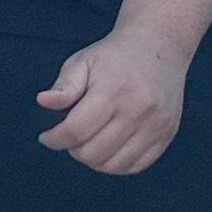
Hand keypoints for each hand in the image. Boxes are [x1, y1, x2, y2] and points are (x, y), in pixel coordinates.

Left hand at [37, 25, 192, 174]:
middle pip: (92, 153)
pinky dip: (117, 164)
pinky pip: (136, 165)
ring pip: (113, 165)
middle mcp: (139, 109)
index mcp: (113, 90)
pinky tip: (109, 148)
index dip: (54, 140)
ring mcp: (157, 123)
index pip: (75, 131)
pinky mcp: (168, 132)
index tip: (47, 137)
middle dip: (73, 149)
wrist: (160, 45)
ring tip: (90, 142)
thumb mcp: (83, 62)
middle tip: (73, 135)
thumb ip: (64, 86)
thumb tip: (43, 101)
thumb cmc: (114, 57)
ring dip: (94, 160)